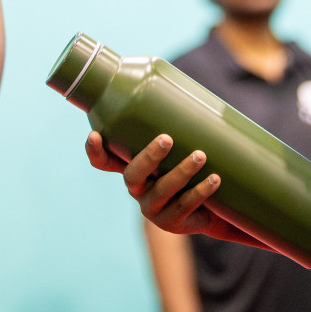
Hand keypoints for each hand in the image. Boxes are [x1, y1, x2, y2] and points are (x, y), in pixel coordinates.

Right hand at [84, 131, 236, 237]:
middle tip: (167, 138)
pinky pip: (185, 206)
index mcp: (133, 167)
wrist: (215, 205)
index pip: (103, 162)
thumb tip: (188, 88)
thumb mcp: (182, 146)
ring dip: (181, 172)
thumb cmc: (193, 164)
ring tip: (200, 155)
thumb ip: (177, 125)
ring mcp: (153, 208)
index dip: (95, 151)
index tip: (94, 134)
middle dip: (148, 157)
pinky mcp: (173, 223)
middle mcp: (138, 189)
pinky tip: (214, 179)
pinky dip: (200, 191)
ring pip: (162, 190)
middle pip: (132, 175)